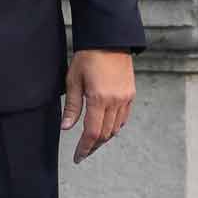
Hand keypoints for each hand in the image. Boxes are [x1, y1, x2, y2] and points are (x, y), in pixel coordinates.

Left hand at [61, 49, 134, 164]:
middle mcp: (115, 101)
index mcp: (99, 99)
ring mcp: (125, 98)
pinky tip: (105, 127)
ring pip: (115, 128)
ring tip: (92, 142)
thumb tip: (66, 127)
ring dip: (103, 137)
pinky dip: (113, 126)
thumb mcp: (73, 80)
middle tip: (83, 153)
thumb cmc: (88, 57)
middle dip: (93, 146)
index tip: (77, 157)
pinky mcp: (131, 94)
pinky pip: (123, 118)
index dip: (84, 148)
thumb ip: (71, 106)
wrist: (109, 40)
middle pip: (105, 134)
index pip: (92, 133)